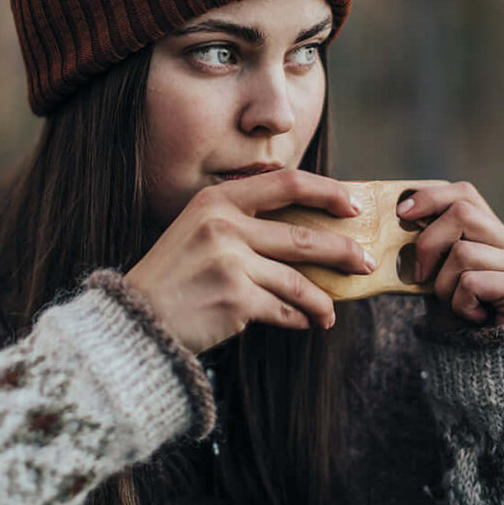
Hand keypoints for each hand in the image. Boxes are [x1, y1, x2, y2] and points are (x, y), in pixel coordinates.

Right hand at [125, 169, 374, 354]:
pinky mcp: (236, 300)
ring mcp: (231, 263)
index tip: (355, 205)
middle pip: (304, 236)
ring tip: (331, 311)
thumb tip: (306, 228)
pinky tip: (306, 322)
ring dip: (324, 298)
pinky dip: (300, 317)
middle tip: (367, 261)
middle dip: (344, 251)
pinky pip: (284, 309)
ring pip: (299, 279)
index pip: (287, 182)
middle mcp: (224, 226)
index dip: (328, 191)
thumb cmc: (173, 276)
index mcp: (217, 200)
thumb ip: (242, 221)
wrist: (136, 320)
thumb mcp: (198, 230)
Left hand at [396, 181, 503, 326]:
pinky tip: (473, 316)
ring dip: (444, 284)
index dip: (432, 197)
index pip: (466, 194)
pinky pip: (471, 282)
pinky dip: (460, 302)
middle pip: (462, 214)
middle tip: (420, 274)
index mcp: (498, 234)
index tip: (402, 213)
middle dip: (428, 242)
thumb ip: (433, 248)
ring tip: (457, 304)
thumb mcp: (442, 275)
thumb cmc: (463, 316)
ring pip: (463, 252)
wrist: (493, 364)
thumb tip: (402, 218)